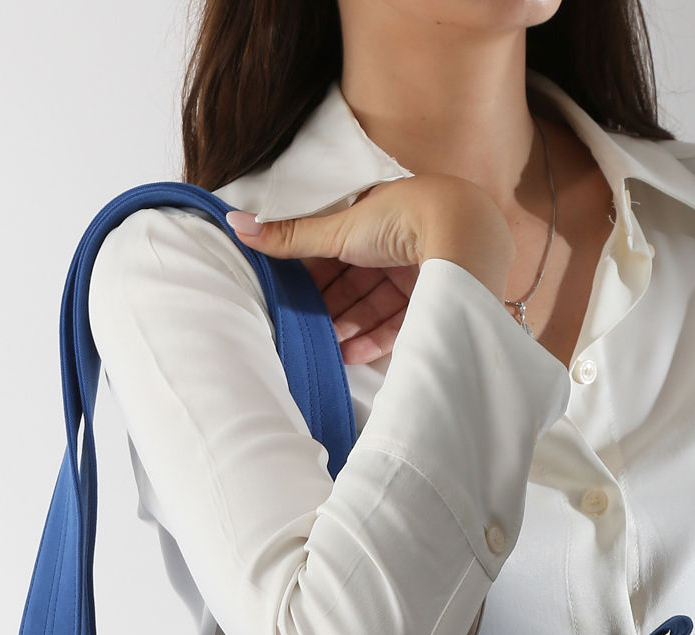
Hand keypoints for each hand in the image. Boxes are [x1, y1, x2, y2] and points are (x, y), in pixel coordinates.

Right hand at [224, 173, 514, 364]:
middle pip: (354, 284)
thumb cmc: (400, 218)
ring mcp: (416, 272)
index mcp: (373, 218)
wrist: (460, 233)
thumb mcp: (337, 228)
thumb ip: (289, 237)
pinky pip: (399, 323)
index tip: (290, 299)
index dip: (312, 277)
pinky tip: (351, 356)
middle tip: (304, 332)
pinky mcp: (432, 299)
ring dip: (348, 328)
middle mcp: (396, 244)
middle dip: (329, 309)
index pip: (335, 252)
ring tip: (326, 349)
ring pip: (374, 307)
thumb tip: (233, 223)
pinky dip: (374, 339)